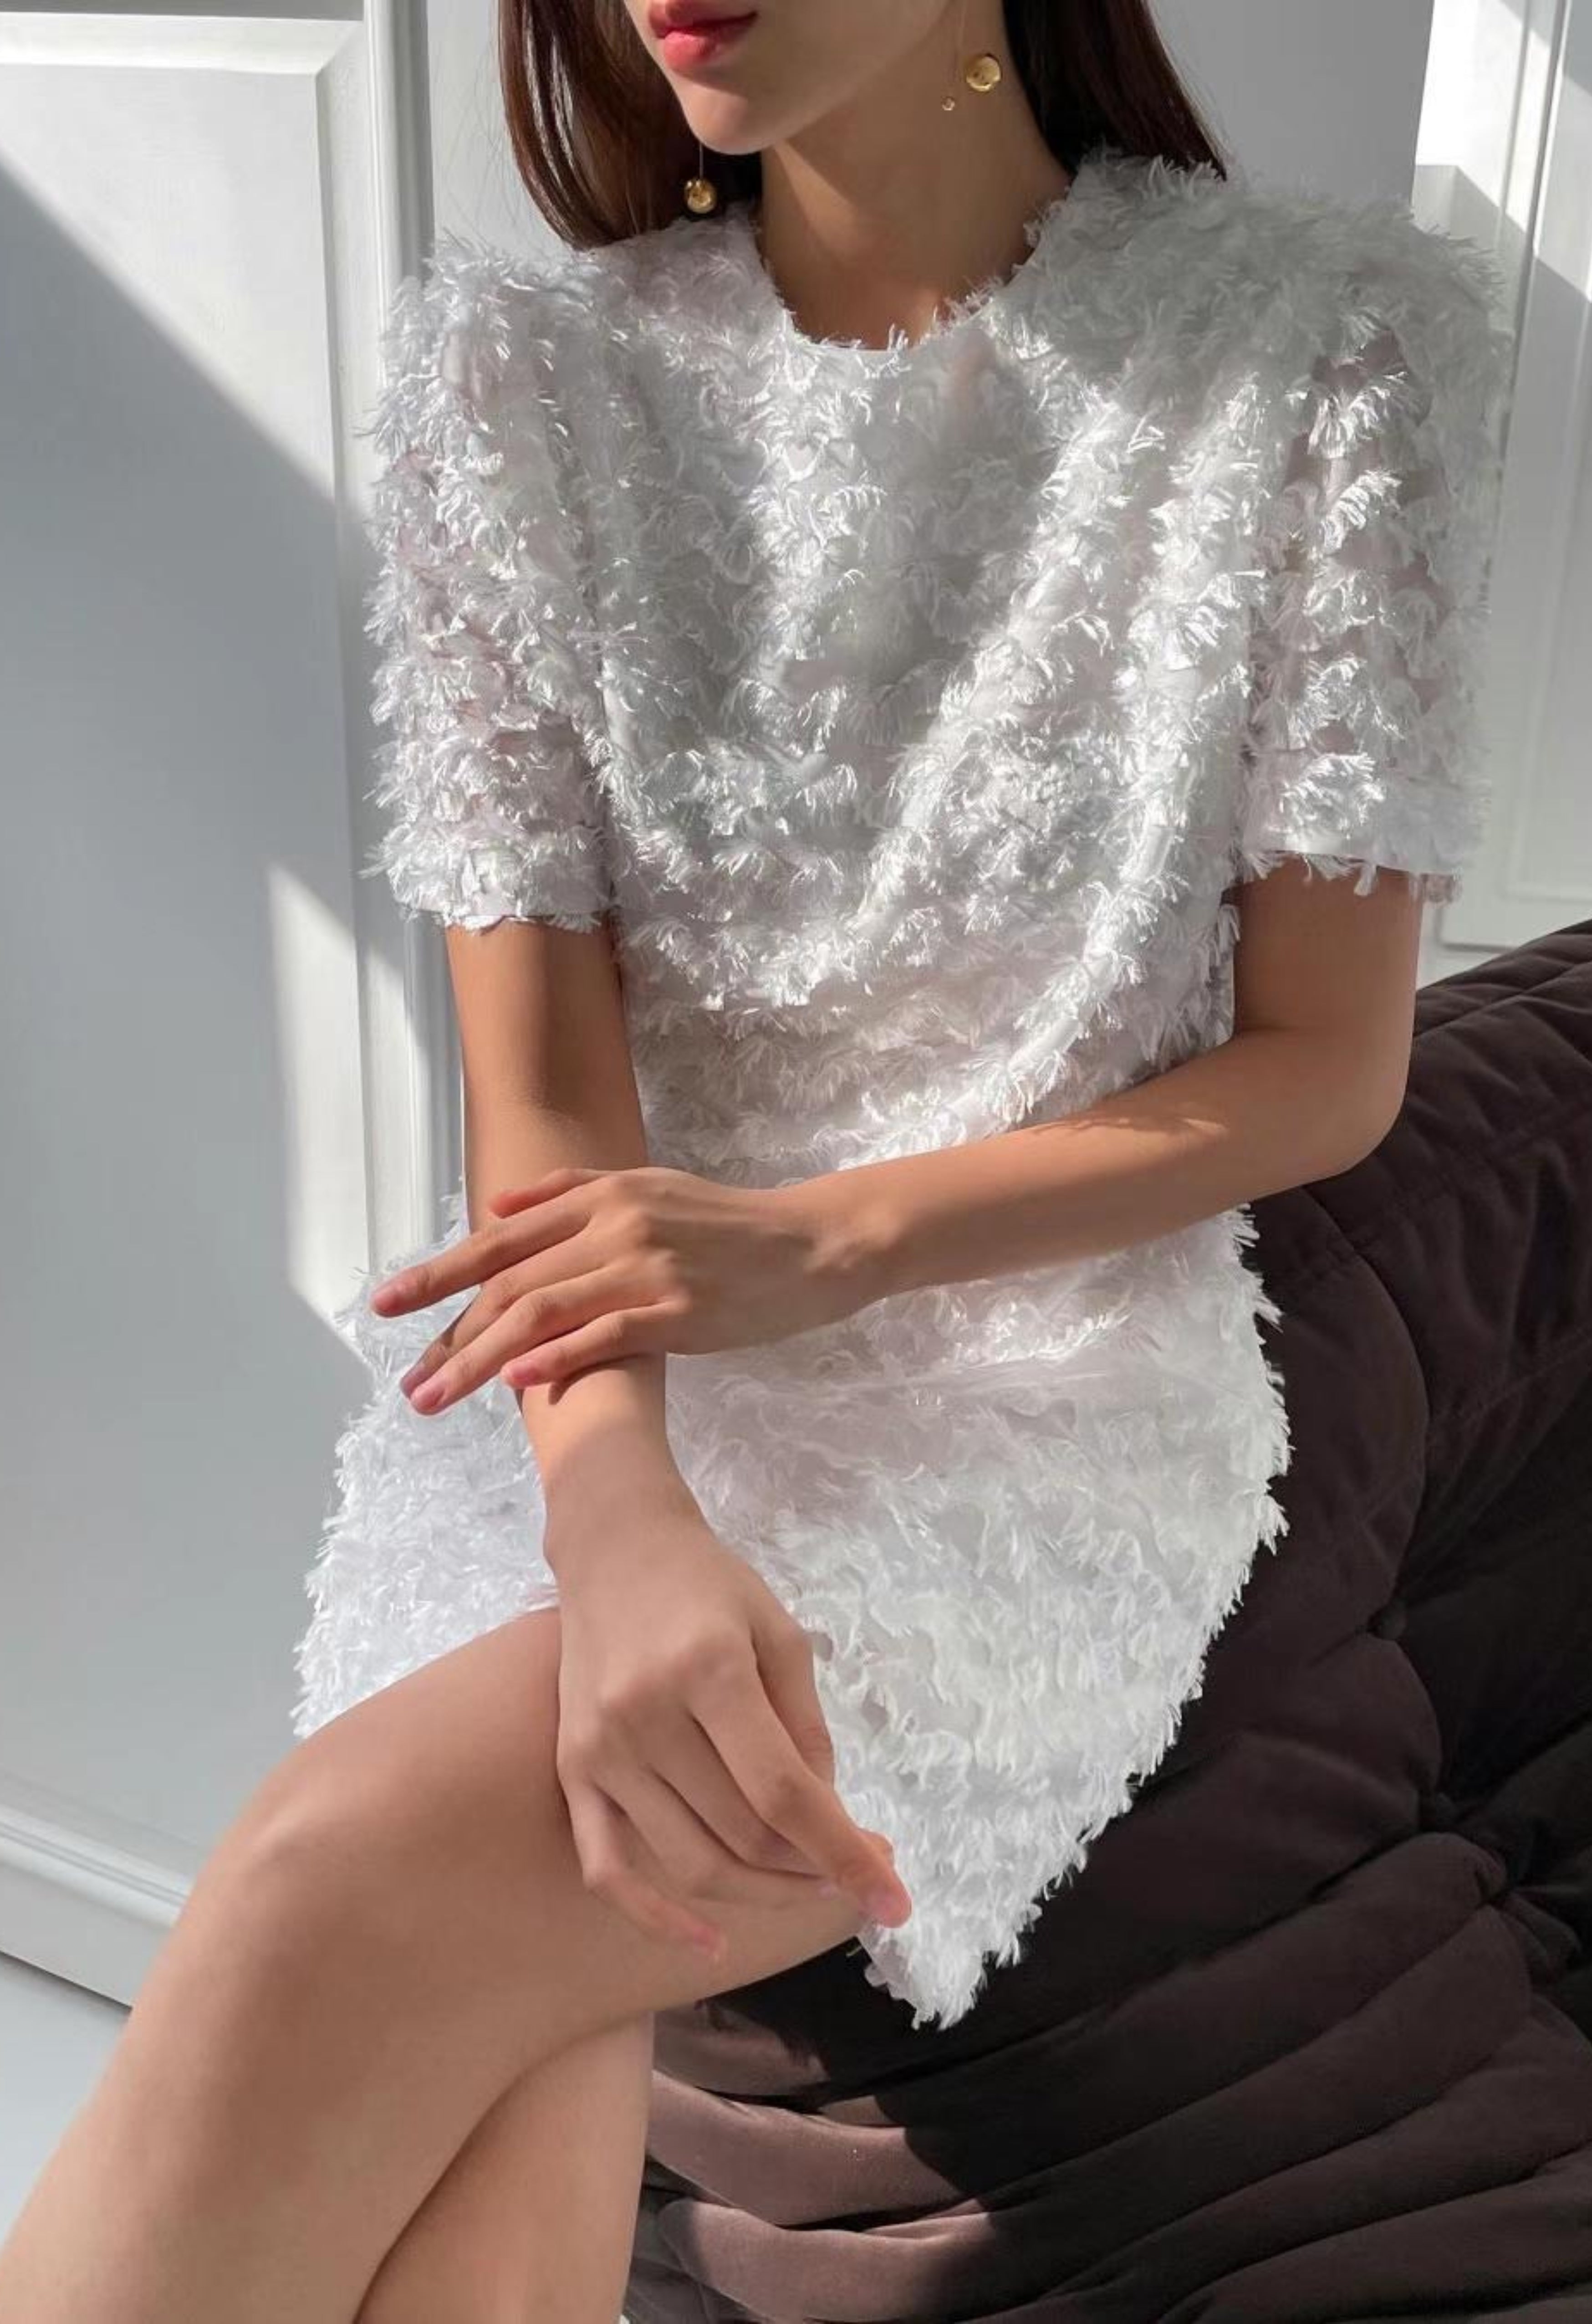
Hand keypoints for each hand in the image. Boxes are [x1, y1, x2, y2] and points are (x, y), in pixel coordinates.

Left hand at [371, 1165, 883, 1414]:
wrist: (809, 1244)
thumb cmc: (726, 1224)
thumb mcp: (648, 1186)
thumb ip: (571, 1191)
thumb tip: (496, 1206)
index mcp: (601, 1195)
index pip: (501, 1239)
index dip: (440, 1273)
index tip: (386, 1305)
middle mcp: (613, 1226)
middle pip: (509, 1282)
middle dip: (447, 1334)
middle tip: (405, 1383)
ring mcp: (644, 1268)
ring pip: (541, 1312)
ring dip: (480, 1358)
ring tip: (438, 1398)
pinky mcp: (677, 1311)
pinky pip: (602, 1335)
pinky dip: (554, 1357)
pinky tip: (515, 1383)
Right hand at [547, 1485, 910, 1960]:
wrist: (613, 1547)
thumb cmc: (708, 1584)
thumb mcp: (779, 1633)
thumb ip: (806, 1726)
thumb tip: (828, 1817)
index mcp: (708, 1671)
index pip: (785, 1795)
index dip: (845, 1854)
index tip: (894, 1899)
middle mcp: (646, 1716)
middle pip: (743, 1836)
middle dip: (815, 1871)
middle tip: (860, 1871)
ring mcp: (601, 1750)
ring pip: (691, 1863)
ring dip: (763, 1894)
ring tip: (809, 1885)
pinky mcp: (573, 1770)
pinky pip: (607, 1869)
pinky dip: (656, 1917)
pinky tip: (708, 1942)